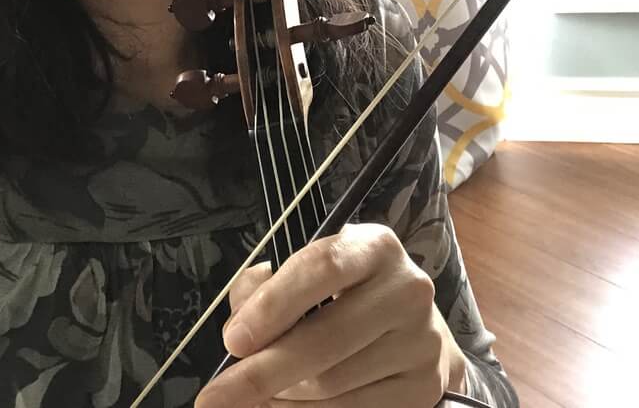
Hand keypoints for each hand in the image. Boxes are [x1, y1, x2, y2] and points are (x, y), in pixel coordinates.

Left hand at [194, 223, 468, 406]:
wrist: (411, 333)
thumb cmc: (345, 296)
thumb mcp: (307, 273)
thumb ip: (264, 287)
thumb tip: (239, 322)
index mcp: (374, 247)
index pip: (321, 269)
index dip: (272, 306)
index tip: (233, 340)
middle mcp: (407, 290)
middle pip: (325, 339)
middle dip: (262, 372)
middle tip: (217, 395)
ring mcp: (421, 342)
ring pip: (332, 383)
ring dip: (283, 396)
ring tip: (257, 395)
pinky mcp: (422, 388)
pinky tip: (284, 407)